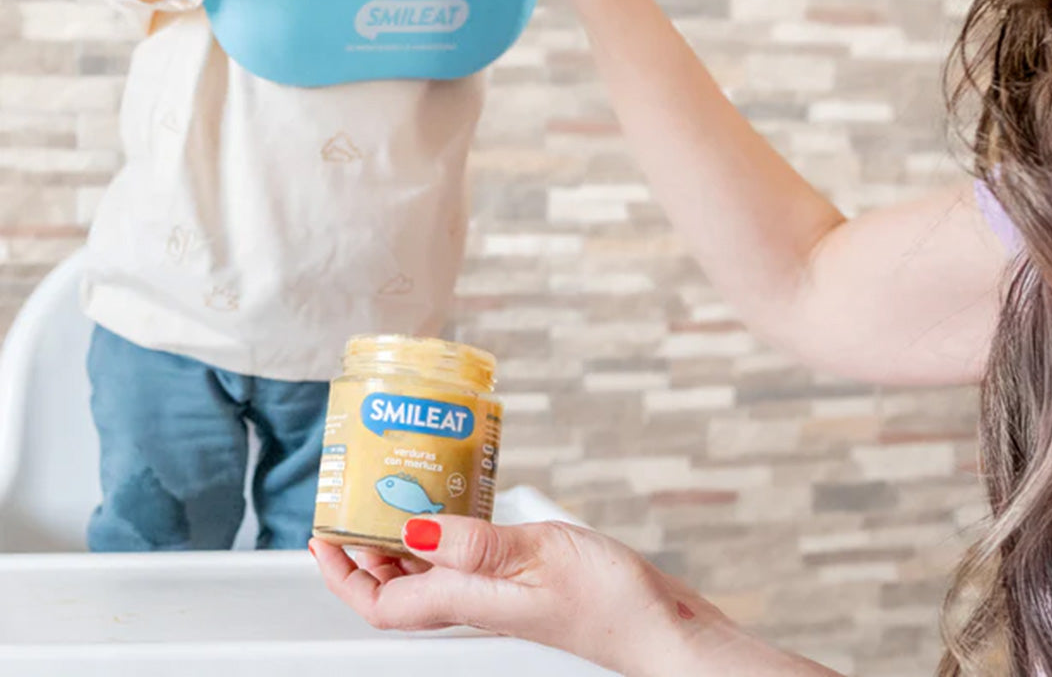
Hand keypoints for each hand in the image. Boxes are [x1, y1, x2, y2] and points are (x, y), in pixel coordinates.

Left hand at [311, 516, 713, 676]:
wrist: (658, 628)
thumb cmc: (610, 601)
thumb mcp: (537, 556)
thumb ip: (473, 542)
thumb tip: (411, 528)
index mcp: (469, 601)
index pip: (382, 601)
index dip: (344, 574)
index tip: (323, 536)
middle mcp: (475, 601)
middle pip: (397, 586)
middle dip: (363, 551)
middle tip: (351, 504)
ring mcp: (497, 593)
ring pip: (429, 570)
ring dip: (401, 537)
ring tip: (394, 494)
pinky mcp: (521, 581)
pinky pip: (465, 557)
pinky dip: (447, 531)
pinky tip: (459, 505)